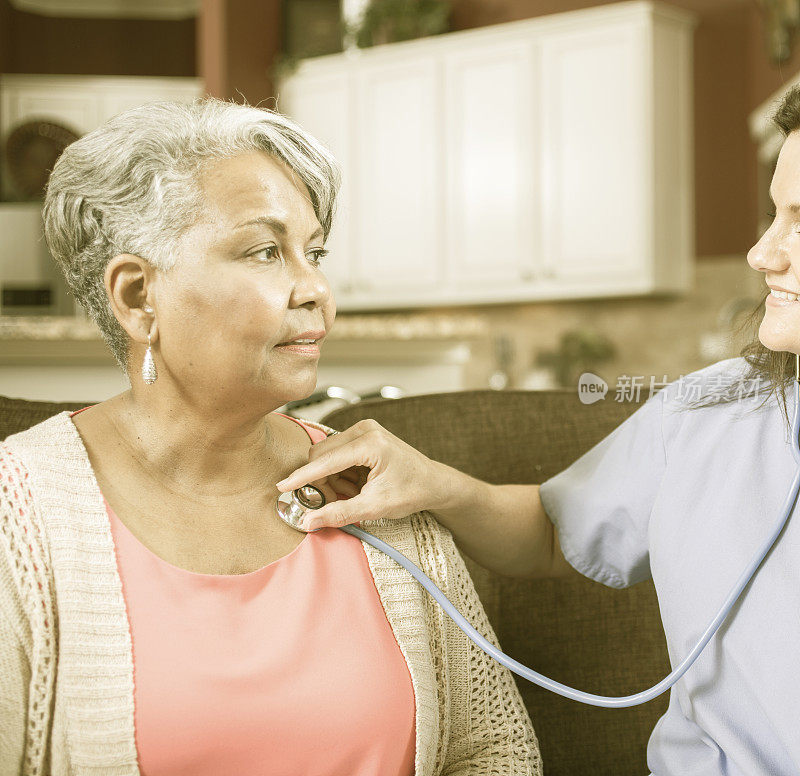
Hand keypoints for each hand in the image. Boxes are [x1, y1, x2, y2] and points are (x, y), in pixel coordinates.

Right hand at [276, 419, 449, 530]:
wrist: (433, 482)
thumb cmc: (411, 492)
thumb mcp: (376, 507)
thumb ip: (340, 513)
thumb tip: (309, 521)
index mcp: (370, 444)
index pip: (325, 461)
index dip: (302, 477)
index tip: (281, 487)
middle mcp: (365, 429)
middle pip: (321, 454)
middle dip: (320, 481)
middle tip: (334, 502)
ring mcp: (364, 429)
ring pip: (326, 454)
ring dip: (331, 478)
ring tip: (353, 494)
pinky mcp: (363, 433)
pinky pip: (336, 453)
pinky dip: (338, 472)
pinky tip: (355, 485)